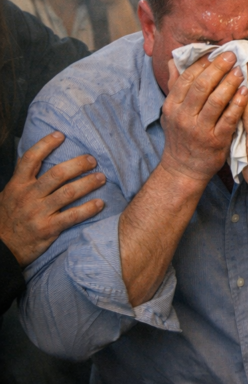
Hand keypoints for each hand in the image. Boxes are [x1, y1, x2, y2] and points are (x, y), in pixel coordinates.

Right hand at [0, 132, 105, 265]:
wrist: (0, 249)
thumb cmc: (9, 219)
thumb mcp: (9, 196)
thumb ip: (24, 180)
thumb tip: (41, 161)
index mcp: (17, 185)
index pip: (30, 159)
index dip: (45, 144)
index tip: (60, 134)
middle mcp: (28, 196)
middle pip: (57, 174)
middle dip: (77, 164)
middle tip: (92, 160)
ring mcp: (38, 213)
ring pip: (68, 193)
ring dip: (88, 183)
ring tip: (101, 178)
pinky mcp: (47, 229)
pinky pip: (72, 216)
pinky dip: (88, 209)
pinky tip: (100, 203)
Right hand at [159, 52, 246, 186]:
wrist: (184, 169)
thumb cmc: (181, 135)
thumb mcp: (172, 111)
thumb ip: (175, 85)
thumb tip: (174, 60)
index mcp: (172, 106)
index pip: (187, 78)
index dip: (202, 63)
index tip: (216, 52)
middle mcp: (183, 117)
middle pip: (202, 86)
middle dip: (218, 68)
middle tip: (232, 55)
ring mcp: (199, 130)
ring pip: (216, 100)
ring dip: (230, 82)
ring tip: (241, 70)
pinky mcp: (216, 141)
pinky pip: (229, 119)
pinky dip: (238, 103)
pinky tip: (246, 91)